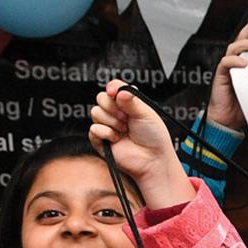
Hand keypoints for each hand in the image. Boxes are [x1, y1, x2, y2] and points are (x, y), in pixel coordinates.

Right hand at [89, 80, 192, 210]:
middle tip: (126, 118)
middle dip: (113, 107)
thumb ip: (131, 100)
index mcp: (127, 104)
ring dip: (112, 121)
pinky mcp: (101, 140)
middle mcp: (116, 113)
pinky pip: (93, 129)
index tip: (114, 92)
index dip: (112, 88)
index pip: (113, 88)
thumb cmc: (154, 137)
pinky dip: (106, 133)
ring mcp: (108, 126)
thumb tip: (118, 90)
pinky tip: (117, 138)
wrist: (153, 160)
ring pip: (95, 112)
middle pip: (101, 98)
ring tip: (124, 130)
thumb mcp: (145, 113)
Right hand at [205, 15, 247, 133]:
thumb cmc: (244, 105)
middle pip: (240, 40)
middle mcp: (236, 63)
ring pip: (233, 49)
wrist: (228, 120)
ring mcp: (228, 68)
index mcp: (246, 64)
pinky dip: (234, 62)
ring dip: (244, 45)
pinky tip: (243, 63)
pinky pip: (225, 63)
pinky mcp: (221, 76)